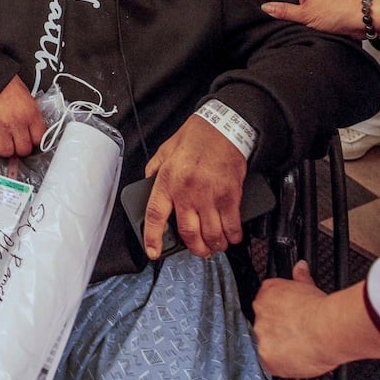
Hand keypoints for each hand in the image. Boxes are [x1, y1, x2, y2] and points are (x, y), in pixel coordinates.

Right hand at [0, 77, 44, 157]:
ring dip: (6, 149)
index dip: (34, 141)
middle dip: (20, 148)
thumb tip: (33, 136)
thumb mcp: (28, 99)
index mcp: (30, 114)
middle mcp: (17, 122)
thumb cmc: (8, 86)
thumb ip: (32, 118)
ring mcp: (0, 127)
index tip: (30, 140)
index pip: (38, 139)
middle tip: (17, 142)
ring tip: (5, 140)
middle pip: (23, 150)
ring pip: (7, 152)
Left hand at [142, 113, 247, 258]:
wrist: (224, 128)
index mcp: (167, 180)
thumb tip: (147, 185)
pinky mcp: (230, 195)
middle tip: (198, 251)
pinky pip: (232, 225)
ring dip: (214, 245)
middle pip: (188, 232)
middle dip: (194, 249)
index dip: (152, 238)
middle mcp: (187, 191)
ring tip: (215, 246)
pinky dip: (232, 236)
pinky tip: (231, 237)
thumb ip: (154, 169)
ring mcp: (210, 195)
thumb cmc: (196, 137)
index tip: (153, 252)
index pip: (155, 216)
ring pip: (211, 234)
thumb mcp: (165, 150)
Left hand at [253, 262, 338, 377]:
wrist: (327, 329)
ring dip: (279, 346)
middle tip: (296, 335)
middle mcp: (260, 312)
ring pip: (266, 343)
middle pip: (264, 323)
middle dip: (277, 330)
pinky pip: (269, 362)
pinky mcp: (265, 356)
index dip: (279, 314)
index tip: (289, 320)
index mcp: (268, 293)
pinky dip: (281, 362)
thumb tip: (300, 266)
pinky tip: (295, 358)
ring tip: (299, 347)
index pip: (265, 303)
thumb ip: (300, 277)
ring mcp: (261, 334)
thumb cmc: (321, 310)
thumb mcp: (310, 287)